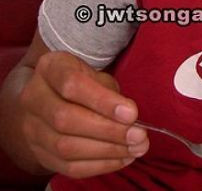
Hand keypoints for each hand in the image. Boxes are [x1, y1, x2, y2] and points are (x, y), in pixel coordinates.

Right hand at [19, 51, 148, 177]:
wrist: (48, 97)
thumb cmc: (80, 81)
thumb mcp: (93, 73)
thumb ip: (108, 90)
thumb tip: (129, 116)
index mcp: (49, 68)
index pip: (72, 84)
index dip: (102, 101)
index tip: (131, 113)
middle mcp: (33, 97)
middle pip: (66, 120)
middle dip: (108, 131)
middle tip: (139, 135)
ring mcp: (31, 129)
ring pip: (66, 148)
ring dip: (107, 151)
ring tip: (136, 148)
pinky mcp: (39, 154)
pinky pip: (69, 167)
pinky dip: (99, 165)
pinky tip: (122, 159)